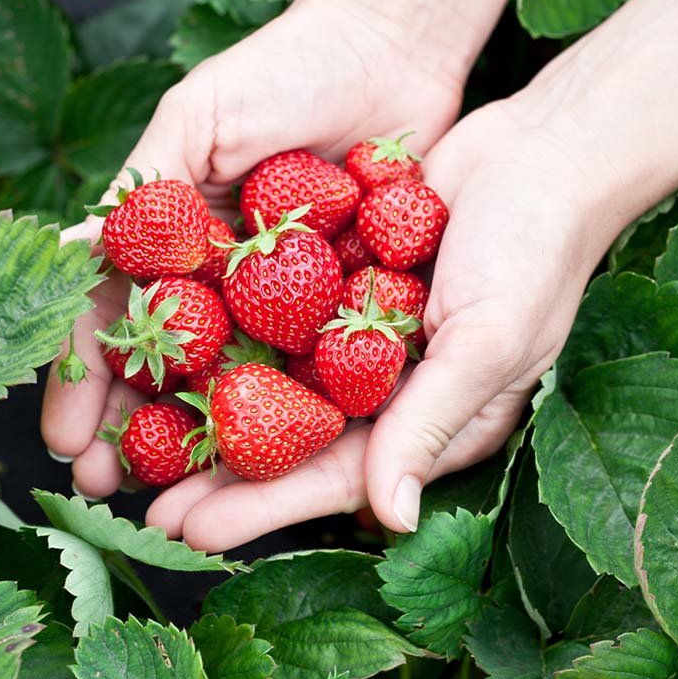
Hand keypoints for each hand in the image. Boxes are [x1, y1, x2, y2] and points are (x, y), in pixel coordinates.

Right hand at [40, 0, 464, 498]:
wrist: (390, 49)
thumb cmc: (286, 69)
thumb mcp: (197, 119)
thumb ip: (142, 191)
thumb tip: (68, 256)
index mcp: (170, 237)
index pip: (112, 319)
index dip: (82, 381)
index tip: (66, 439)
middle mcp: (219, 276)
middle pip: (167, 367)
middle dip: (132, 429)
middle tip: (109, 487)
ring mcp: (281, 295)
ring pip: (233, 380)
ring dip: (198, 441)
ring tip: (175, 497)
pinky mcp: (345, 302)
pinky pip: (311, 363)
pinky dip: (286, 412)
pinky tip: (266, 458)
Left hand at [143, 99, 625, 550]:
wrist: (543, 151)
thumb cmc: (536, 253)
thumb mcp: (489, 343)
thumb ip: (430, 424)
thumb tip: (392, 519)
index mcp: (427, 416)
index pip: (333, 473)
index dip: (261, 504)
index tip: (189, 527)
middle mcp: (386, 383)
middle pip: (288, 436)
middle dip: (218, 469)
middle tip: (140, 499)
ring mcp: (359, 330)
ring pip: (273, 377)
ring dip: (209, 402)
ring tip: (134, 430)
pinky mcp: (340, 278)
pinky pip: (276, 308)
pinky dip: (228, 323)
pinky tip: (169, 336)